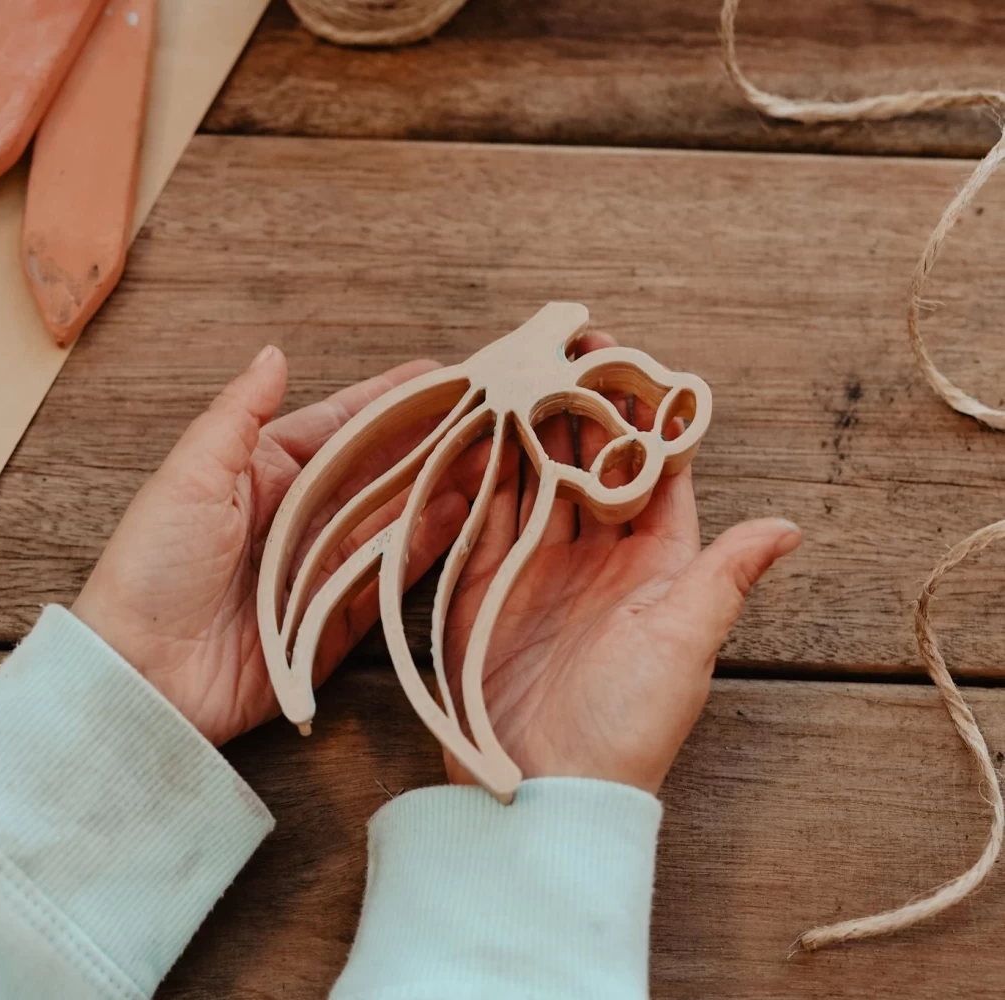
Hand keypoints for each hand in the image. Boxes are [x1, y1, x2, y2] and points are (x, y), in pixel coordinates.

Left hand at [74, 346, 469, 746]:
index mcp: (261, 472)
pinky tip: (463, 512)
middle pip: (379, 468)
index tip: (446, 374)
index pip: (341, 425)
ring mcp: (319, 566)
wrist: (141, 673)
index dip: (392, 399)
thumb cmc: (152, 567)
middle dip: (433, 439)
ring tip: (495, 454)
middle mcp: (297, 515)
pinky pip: (389, 575)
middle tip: (494, 412)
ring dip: (441, 485)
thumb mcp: (189, 477)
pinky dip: (426, 544)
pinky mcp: (333, 619)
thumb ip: (239, 416)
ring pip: (394, 516)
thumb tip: (274, 354)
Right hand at [442, 332, 800, 793]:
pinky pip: (483, 513)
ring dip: (528, 425)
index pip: (656, 473)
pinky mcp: (485, 583)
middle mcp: (596, 557)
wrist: (546, 785)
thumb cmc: (629, 723)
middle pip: (589, 462)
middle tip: (565, 349)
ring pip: (534, 476)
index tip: (633, 362)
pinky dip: (480, 470)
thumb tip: (788, 526)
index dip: (647, 416)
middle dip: (580, 405)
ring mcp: (537, 566)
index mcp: (656, 564)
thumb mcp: (686, 644)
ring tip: (520, 370)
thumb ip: (724, 576)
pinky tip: (476, 427)